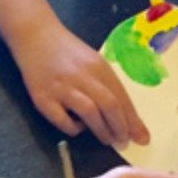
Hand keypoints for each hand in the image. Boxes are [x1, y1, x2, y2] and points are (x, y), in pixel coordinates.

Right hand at [10, 23, 148, 146]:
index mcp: (98, 67)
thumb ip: (107, 86)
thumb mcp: (92, 62)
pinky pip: (63, 120)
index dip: (133, 120)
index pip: (121, 97)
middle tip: (124, 142)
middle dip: (120, 128)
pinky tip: (77, 127)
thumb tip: (126, 117)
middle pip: (109, 105)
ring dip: (102, 130)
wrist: (35, 35)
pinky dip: (74, 128)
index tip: (142, 138)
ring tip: (106, 140)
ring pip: (90, 112)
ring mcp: (61, 88)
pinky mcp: (43, 99)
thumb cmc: (68, 52)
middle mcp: (82, 76)